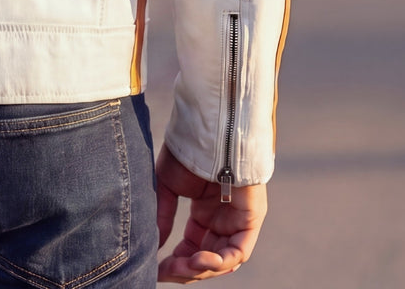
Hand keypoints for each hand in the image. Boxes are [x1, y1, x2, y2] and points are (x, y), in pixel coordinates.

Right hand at [155, 145, 266, 282]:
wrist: (205, 135)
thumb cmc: (185, 153)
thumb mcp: (168, 188)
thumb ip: (164, 217)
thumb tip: (154, 245)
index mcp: (203, 214)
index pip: (190, 248)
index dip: (174, 262)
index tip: (155, 268)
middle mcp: (222, 222)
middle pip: (206, 260)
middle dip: (185, 269)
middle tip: (165, 269)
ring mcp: (237, 222)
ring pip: (223, 261)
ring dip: (202, 268)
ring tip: (183, 266)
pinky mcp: (250, 220)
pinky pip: (238, 251)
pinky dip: (220, 261)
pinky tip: (200, 259)